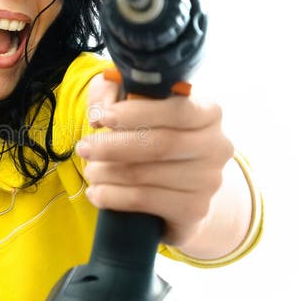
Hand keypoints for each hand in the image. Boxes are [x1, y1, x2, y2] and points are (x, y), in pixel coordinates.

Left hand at [75, 72, 234, 248]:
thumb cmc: (156, 140)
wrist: (183, 192)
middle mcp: (217, 146)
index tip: (100, 118)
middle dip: (113, 146)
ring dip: (108, 173)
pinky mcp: (195, 210)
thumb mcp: (137, 107)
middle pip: (159, 144)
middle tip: (83, 148)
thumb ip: (115, 91)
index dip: (134, 113)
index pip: (175, 110)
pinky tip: (96, 194)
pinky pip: (146, 201)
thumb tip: (100, 109)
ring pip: (147, 175)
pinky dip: (114, 197)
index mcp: (209, 113)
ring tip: (90, 171)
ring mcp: (209, 181)